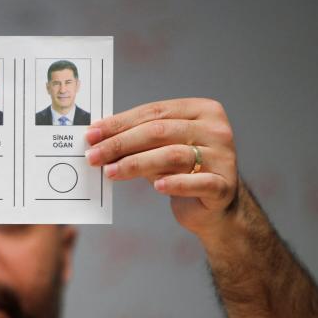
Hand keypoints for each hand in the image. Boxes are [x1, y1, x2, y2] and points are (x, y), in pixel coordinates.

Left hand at [85, 98, 238, 235]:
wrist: (215, 207)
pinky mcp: (225, 186)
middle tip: (94, 155)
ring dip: (136, 164)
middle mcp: (216, 129)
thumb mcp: (160, 149)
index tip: (92, 134)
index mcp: (202, 110)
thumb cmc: (182, 171)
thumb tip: (97, 138)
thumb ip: (137, 139)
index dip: (120, 122)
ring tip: (110, 172)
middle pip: (160, 132)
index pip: (154, 112)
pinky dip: (176, 183)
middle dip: (121, 143)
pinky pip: (198, 182)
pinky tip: (157, 187)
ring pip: (173, 155)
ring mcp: (224, 157)